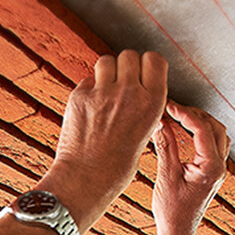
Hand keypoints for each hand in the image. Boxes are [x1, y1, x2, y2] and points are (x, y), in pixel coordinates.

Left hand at [42, 50, 167, 230]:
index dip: (147, 64)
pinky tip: (90, 108)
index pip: (155, 59)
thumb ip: (144, 108)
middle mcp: (129, 93)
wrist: (86, 179)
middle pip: (130, 55)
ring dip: (106, 72)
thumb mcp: (145, 135)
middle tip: (121, 83)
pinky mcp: (80, 96)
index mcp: (152, 103)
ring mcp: (103, 93)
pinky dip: (88, 89)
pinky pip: (87, 80)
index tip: (143, 71)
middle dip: (125, 66)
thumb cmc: (116, 166)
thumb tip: (139, 90)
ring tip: (104, 91)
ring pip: (106, 61)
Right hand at [151, 101, 229, 234]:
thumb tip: (160, 122)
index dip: (184, 113)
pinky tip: (185, 131)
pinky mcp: (212, 171)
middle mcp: (220, 166)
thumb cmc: (172, 211)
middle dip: (192, 114)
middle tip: (171, 109)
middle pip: (214, 127)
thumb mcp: (165, 176)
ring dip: (199, 121)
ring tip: (177, 117)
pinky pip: (214, 143)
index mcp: (211, 167)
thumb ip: (165, 146)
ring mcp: (218, 169)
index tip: (168, 106)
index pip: (202, 129)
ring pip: (217, 133)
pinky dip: (201, 132)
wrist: (178, 231)